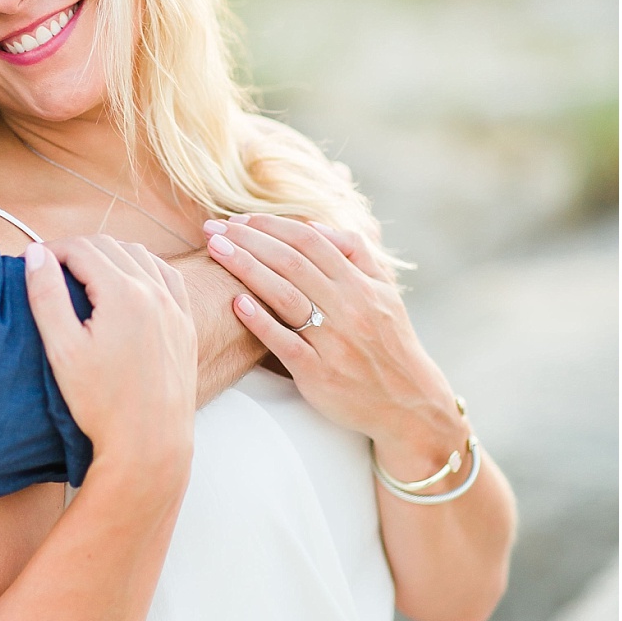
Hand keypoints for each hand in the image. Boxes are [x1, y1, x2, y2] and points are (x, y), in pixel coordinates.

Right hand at [25, 236, 195, 492]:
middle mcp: (156, 292)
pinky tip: (128, 280)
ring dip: (110, 255)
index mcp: (124, 293)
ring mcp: (176, 307)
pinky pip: (167, 277)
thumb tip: (36, 253)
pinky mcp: (186, 324)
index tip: (31, 261)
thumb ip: (46, 296)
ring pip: (141, 257)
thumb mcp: (63, 350)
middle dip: (77, 250)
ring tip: (82, 273)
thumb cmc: (101, 402)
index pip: (81, 249)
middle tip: (50, 267)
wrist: (150, 441)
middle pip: (111, 247)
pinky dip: (143, 268)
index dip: (51, 250)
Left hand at [202, 215, 464, 478]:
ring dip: (247, 269)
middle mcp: (349, 308)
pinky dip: (260, 321)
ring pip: (285, 296)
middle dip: (249, 240)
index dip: (273, 226)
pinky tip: (236, 302)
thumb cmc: (390, 342)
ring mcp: (334, 341)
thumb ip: (357, 254)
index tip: (241, 218)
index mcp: (362, 285)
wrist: (408, 402)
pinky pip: (285, 343)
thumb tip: (315, 227)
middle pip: (292, 263)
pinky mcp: (320, 373)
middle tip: (213, 228)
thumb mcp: (385, 292)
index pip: (312, 242)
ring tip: (215, 251)